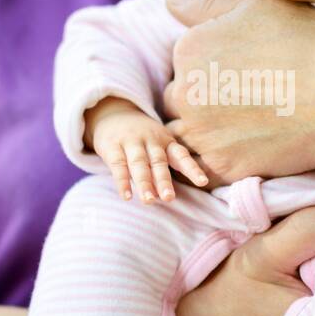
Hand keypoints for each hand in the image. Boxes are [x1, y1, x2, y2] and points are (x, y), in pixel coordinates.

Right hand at [86, 97, 208, 202]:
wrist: (114, 114)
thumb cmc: (143, 138)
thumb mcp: (159, 145)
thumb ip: (164, 167)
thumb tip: (169, 197)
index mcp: (166, 141)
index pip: (181, 156)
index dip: (192, 168)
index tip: (202, 182)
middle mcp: (151, 140)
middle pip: (158, 161)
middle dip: (164, 180)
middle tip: (169, 198)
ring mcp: (131, 142)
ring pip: (139, 163)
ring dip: (144, 182)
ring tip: (149, 201)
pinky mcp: (112, 146)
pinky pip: (118, 165)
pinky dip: (122, 181)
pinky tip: (127, 197)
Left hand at [160, 0, 314, 183]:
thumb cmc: (307, 41)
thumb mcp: (255, 7)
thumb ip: (205, 6)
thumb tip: (170, 0)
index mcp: (188, 50)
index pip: (182, 64)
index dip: (210, 67)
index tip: (242, 71)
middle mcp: (185, 93)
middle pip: (179, 101)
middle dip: (203, 101)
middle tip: (247, 99)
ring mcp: (202, 134)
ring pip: (187, 136)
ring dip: (206, 133)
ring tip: (247, 125)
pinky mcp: (223, 167)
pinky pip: (204, 168)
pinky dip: (217, 162)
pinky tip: (245, 149)